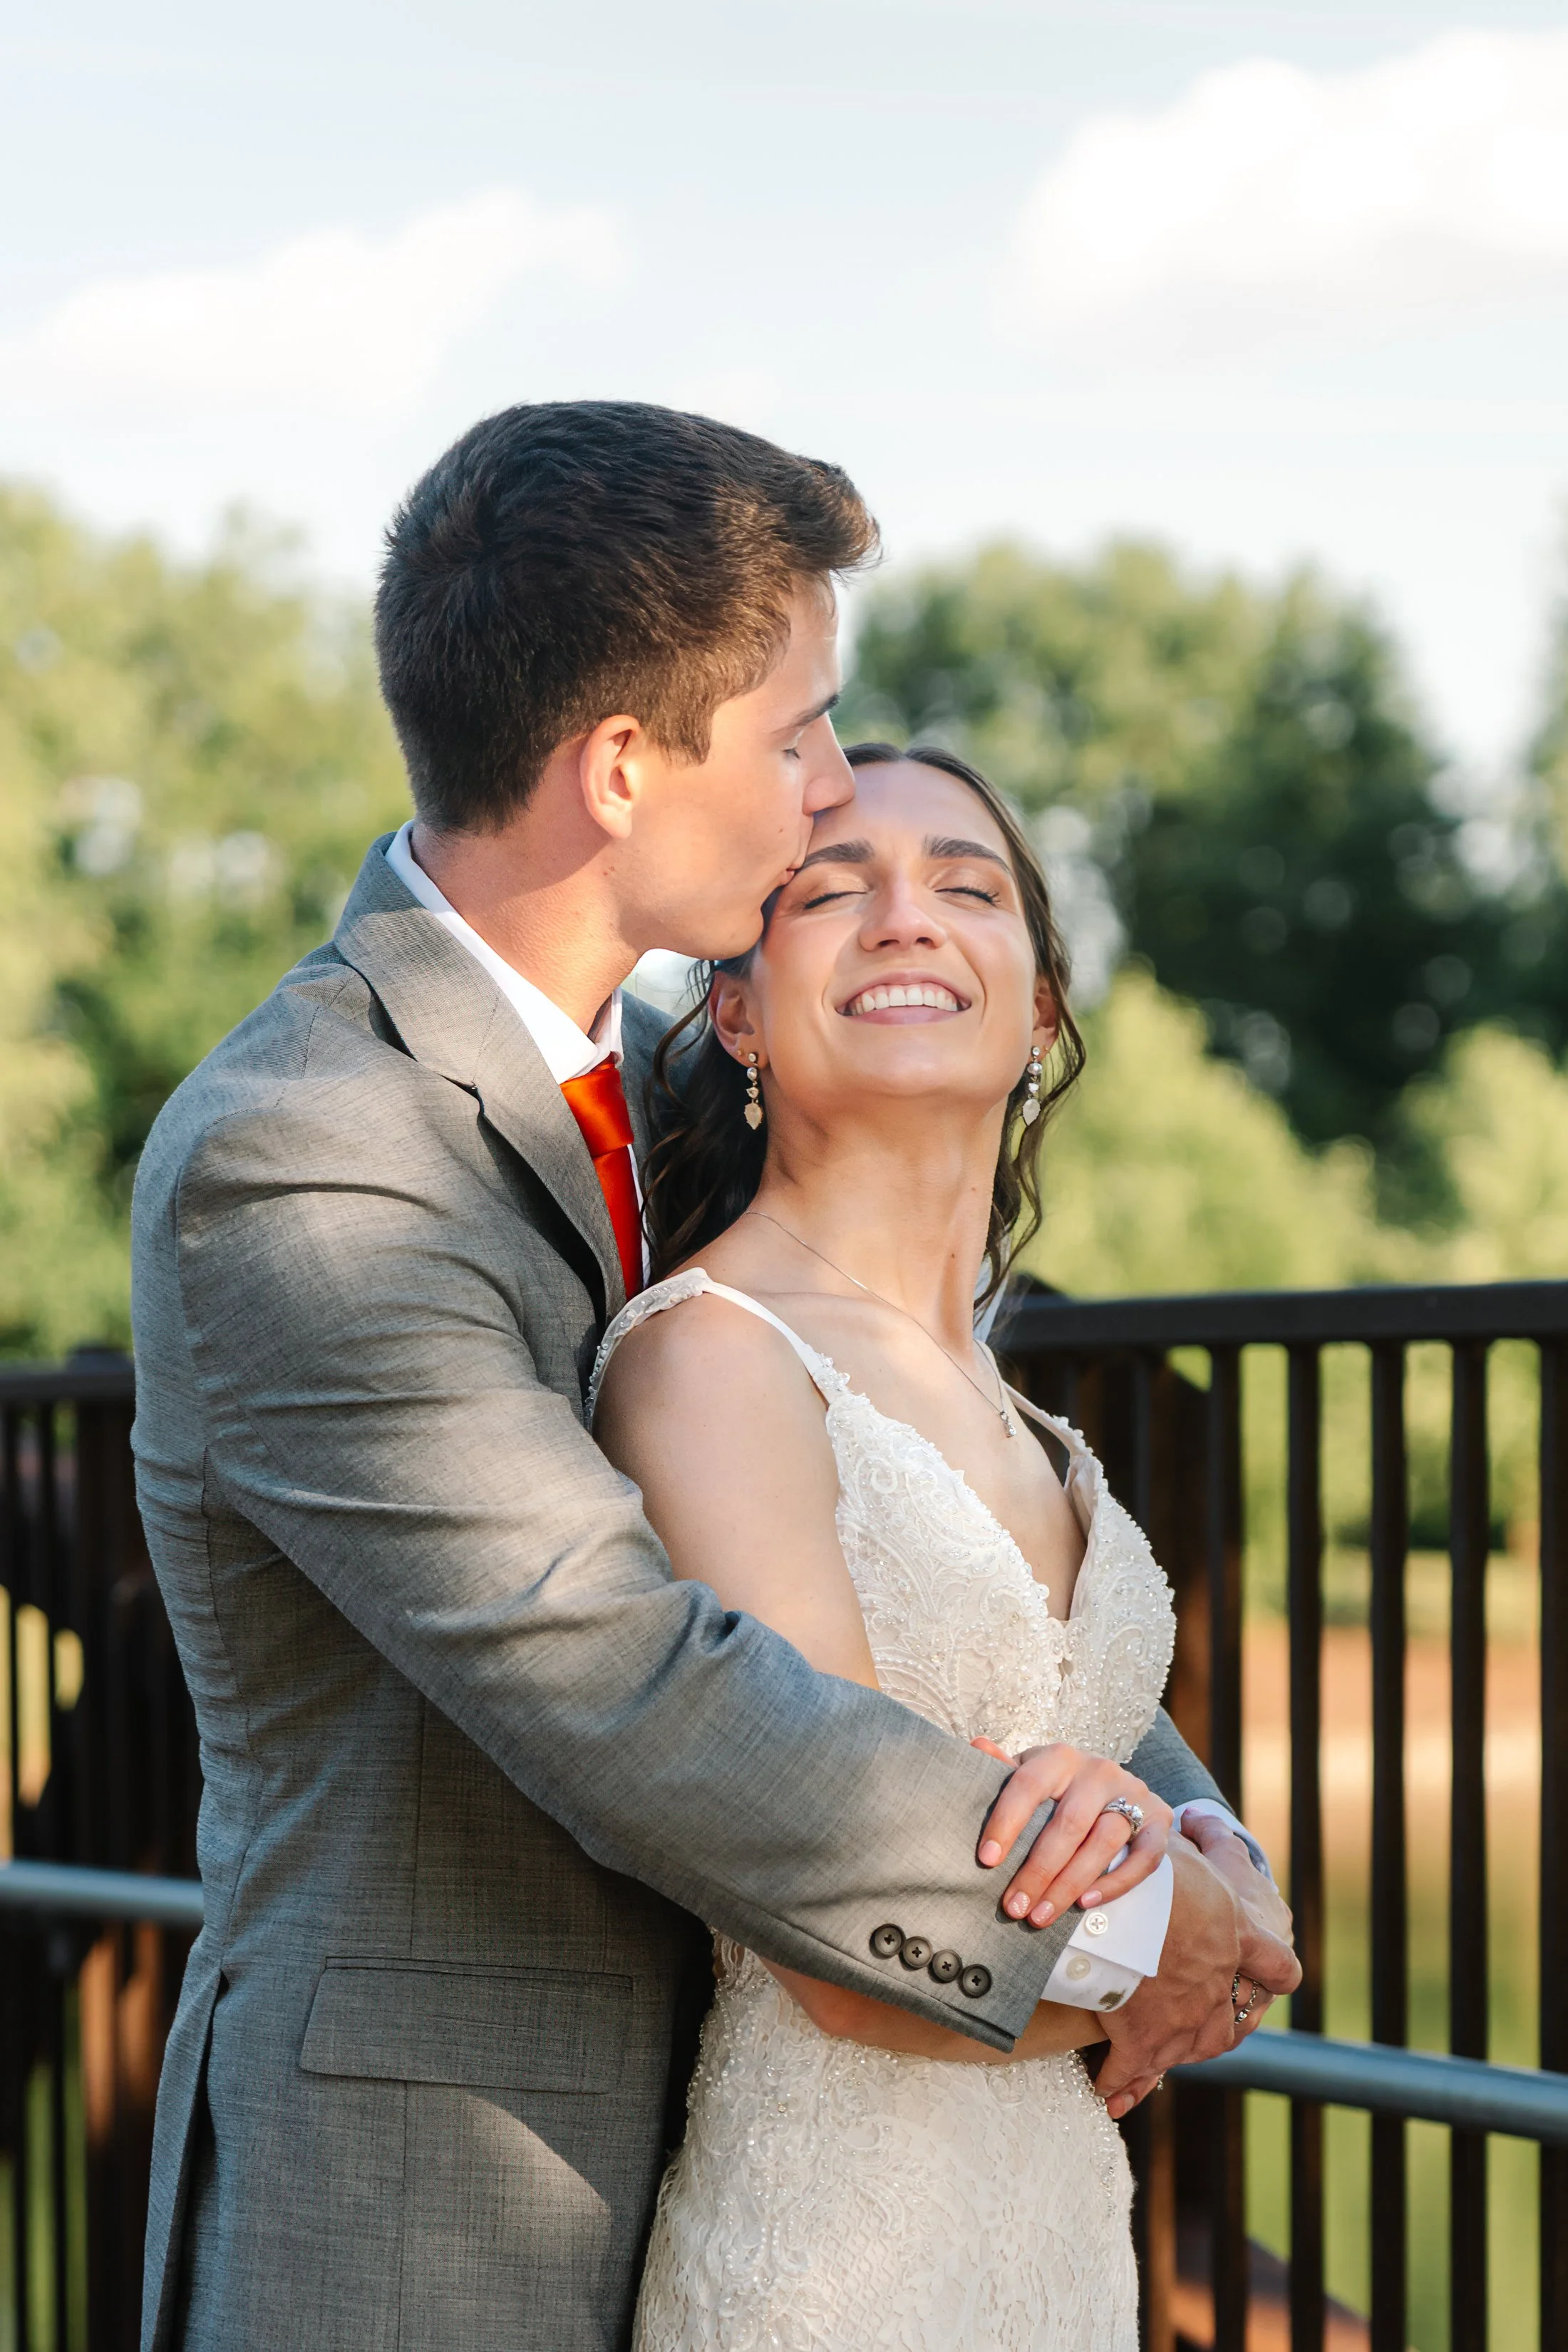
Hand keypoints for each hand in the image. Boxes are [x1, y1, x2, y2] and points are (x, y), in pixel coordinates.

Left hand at [971, 1739, 1173, 1927]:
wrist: (1117, 1791)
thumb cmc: (1059, 1789)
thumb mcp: (1031, 1776)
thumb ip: (1004, 1769)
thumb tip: (977, 1746)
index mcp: (1060, 1758)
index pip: (1029, 1785)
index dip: (1006, 1822)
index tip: (986, 1860)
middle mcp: (1099, 1771)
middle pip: (1069, 1824)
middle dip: (1038, 1870)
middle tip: (1013, 1906)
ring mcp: (1133, 1793)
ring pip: (1104, 1843)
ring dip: (1069, 1885)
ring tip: (1040, 1916)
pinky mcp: (1159, 1819)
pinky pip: (1144, 1857)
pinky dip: (1115, 1883)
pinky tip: (1084, 1904)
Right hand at [1094, 1836, 1301, 2120]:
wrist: (1132, 1913)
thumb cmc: (1161, 1871)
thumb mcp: (1189, 1848)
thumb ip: (1198, 1845)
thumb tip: (1192, 1822)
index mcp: (1238, 1938)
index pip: (1280, 1965)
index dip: (1273, 1970)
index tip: (1269, 1980)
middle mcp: (1219, 1987)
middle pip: (1233, 2025)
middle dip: (1216, 2030)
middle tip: (1197, 2035)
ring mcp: (1185, 2021)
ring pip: (1188, 2051)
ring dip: (1169, 2060)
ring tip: (1149, 2070)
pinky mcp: (1145, 2043)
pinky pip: (1133, 2072)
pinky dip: (1120, 2085)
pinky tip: (1107, 2094)